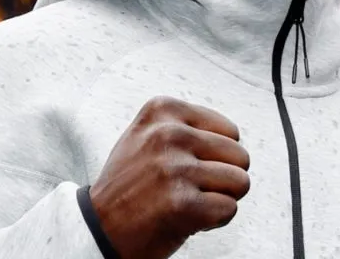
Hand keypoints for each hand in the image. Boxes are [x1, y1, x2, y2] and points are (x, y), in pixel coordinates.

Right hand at [89, 96, 250, 258]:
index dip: (215, 155)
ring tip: (188, 200)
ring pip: (240, 182)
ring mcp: (176, 169)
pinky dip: (213, 220)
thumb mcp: (147, 135)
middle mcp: (169, 134)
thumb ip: (186, 126)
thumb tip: (234, 135)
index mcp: (163, 110)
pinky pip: (229, 209)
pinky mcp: (182, 204)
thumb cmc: (129, 185)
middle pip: (239, 155)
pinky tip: (186, 218)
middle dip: (222, 177)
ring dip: (220, 198)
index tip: (186, 166)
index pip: (229, 131)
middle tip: (189, 187)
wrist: (99, 228)